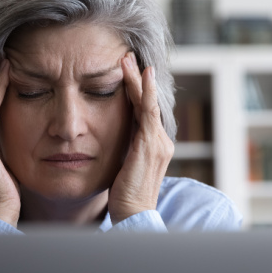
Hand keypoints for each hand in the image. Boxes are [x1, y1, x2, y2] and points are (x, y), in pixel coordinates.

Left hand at [108, 52, 174, 223]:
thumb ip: (123, 152)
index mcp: (154, 146)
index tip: (126, 73)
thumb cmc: (125, 198)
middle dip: (137, 79)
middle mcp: (160, 141)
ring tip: (127, 59)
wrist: (134, 216)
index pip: (144, 112)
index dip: (135, 91)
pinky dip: (145, 92)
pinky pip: (148, 113)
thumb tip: (111, 140)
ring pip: (148, 103)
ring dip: (138, 79)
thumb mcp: (124, 169)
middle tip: (126, 56)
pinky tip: (141, 76)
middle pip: (148, 102)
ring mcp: (158, 142)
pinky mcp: (150, 145)